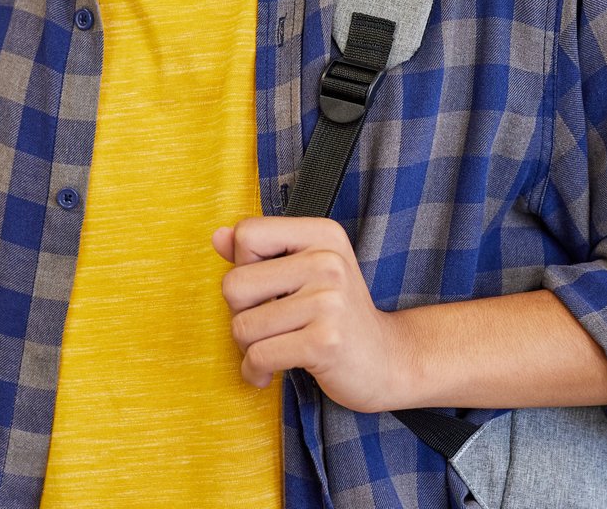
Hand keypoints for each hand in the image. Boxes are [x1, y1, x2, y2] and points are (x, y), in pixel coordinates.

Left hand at [214, 216, 418, 413]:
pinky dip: (254, 371)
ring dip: (248, 348)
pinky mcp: (325, 341)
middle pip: (234, 284)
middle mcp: (327, 260)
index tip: (267, 289)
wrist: (389, 360)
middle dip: (240, 314)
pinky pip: (259, 356)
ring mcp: (329, 301)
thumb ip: (260, 252)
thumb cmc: (338, 315)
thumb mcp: (305, 271)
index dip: (244, 266)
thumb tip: (218, 237)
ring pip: (242, 326)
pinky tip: (268, 373)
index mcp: (322, 234)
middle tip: (268, 327)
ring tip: (274, 348)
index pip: (247, 234)